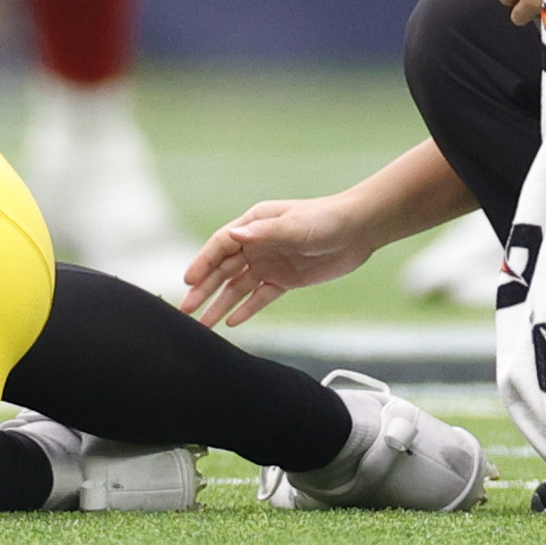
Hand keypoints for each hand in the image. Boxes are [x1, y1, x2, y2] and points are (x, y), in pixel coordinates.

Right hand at [180, 196, 377, 326]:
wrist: (359, 230)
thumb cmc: (326, 220)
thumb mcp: (295, 226)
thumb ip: (265, 233)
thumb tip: (233, 234)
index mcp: (254, 224)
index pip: (220, 245)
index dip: (203, 263)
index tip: (189, 281)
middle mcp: (256, 244)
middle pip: (223, 269)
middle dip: (204, 289)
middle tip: (186, 309)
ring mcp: (270, 263)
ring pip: (238, 286)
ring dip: (220, 304)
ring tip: (203, 324)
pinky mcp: (285, 280)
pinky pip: (260, 297)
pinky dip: (246, 309)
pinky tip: (232, 323)